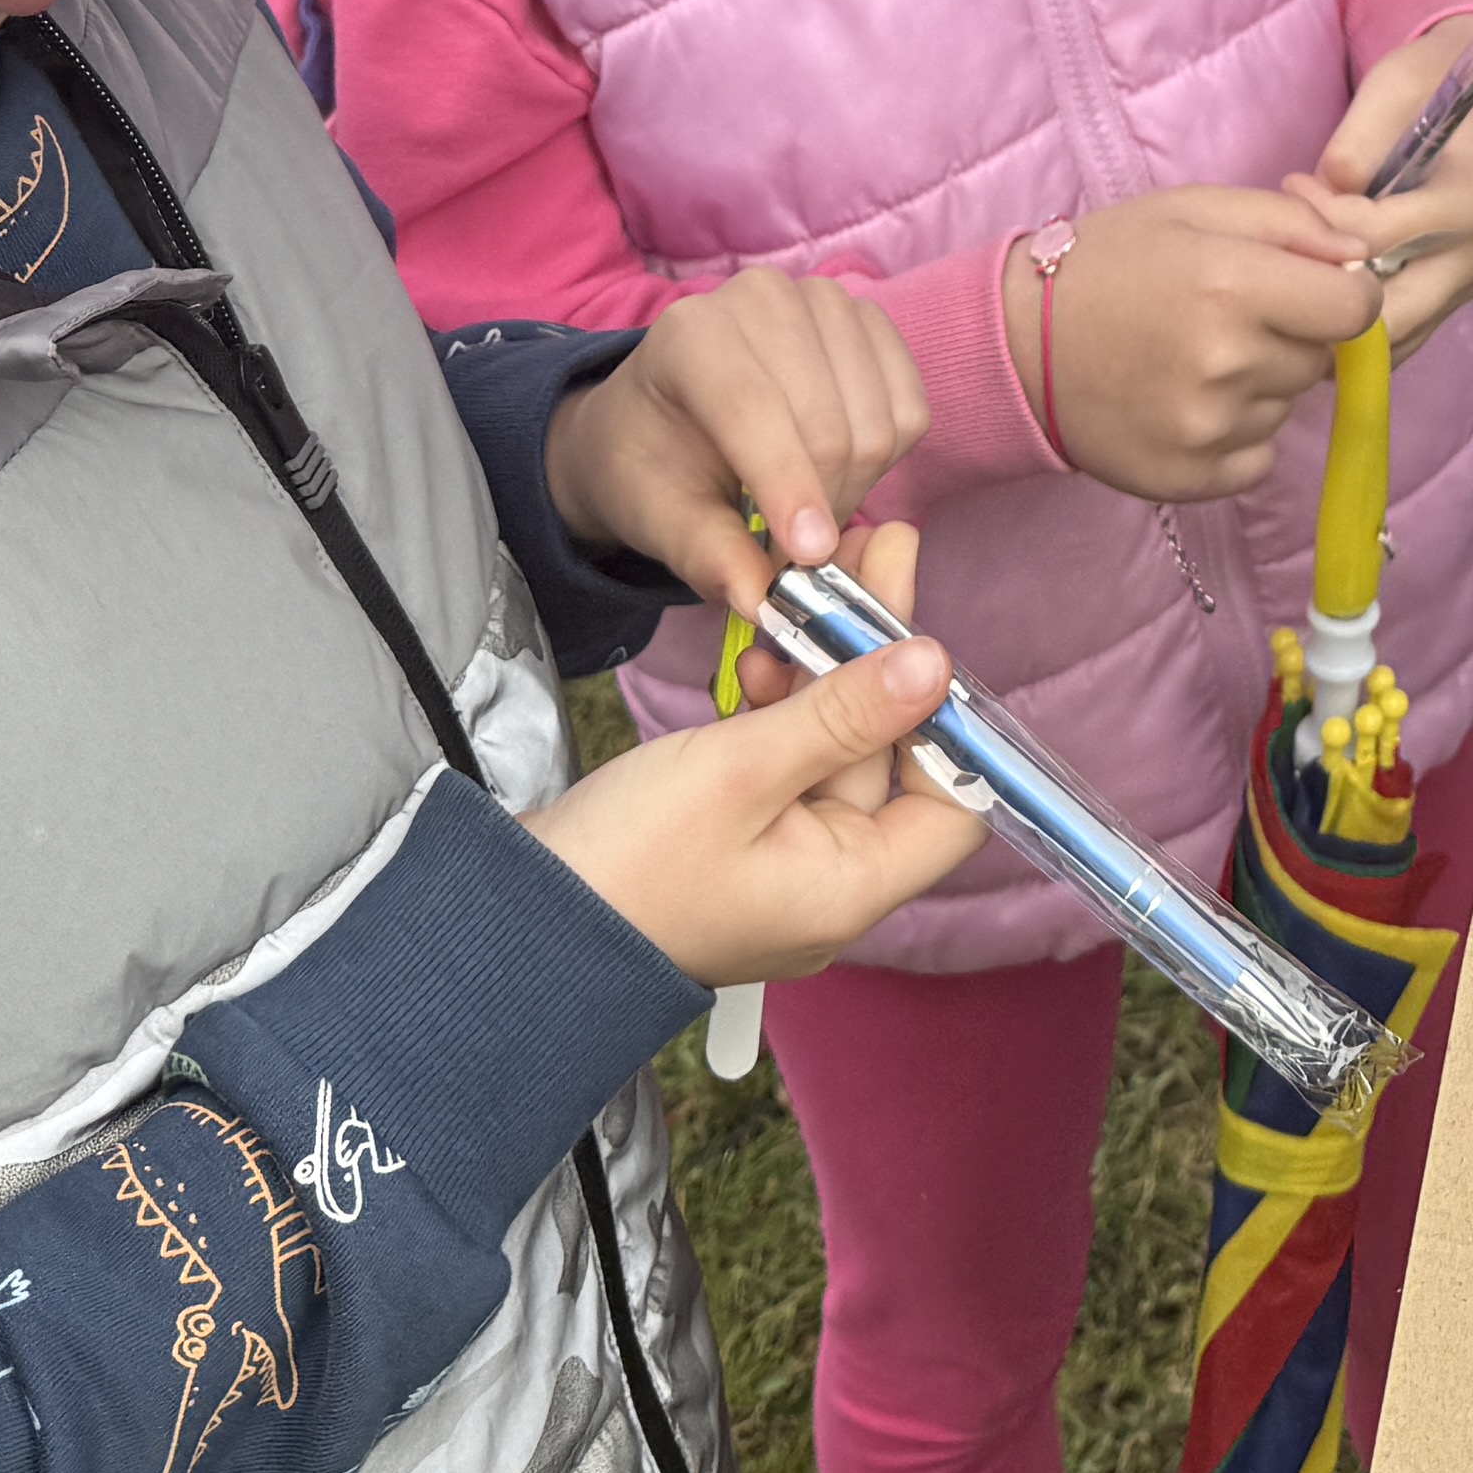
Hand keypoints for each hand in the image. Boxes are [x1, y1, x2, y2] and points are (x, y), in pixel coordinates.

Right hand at [522, 516, 983, 982]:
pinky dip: (782, 707)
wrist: (515, 919)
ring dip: (827, 670)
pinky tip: (763, 655)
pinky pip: (787, 764)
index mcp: (850, 888)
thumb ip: (842, 713)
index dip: (955, 723)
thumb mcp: (740, 770)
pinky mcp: (741, 838)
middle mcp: (831, 883)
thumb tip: (934, 665)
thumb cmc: (626, 862)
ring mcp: (785, 862)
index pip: (957, 808)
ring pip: (834, 749)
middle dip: (881, 659)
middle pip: (890, 759)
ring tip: (812, 584)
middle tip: (874, 552)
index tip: (928, 640)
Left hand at [550, 268, 931, 616]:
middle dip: (821, 505)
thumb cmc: (653, 464)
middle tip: (795, 557)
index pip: (751, 406)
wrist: (664, 416)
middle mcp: (763, 298)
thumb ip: (706, 554)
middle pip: (828, 422)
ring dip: (855, 488)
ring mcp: (825, 302)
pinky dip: (888, 460)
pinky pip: (911, 408)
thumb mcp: (656, 517)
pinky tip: (839, 469)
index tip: (809, 556)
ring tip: (808, 511)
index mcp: (691, 333)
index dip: (786, 484)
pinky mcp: (871, 324)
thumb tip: (761, 598)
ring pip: (879, 422)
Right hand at [1040, 187, 1386, 502]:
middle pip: (1322, 359)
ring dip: (1260, 383)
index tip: (1315, 289)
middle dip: (1294, 335)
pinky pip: (1258, 456)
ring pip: (1287, 406)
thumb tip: (1367, 252)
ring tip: (1193, 357)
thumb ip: (1294, 223)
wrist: (1015, 343)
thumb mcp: (1197, 210)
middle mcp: (1227, 364)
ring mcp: (1209, 430)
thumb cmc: (1109, 262)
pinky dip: (1237, 434)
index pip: (1358, 310)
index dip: (1345, 295)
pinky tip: (1186, 401)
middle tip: (1227, 316)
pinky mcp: (1192, 479)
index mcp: (1234, 286)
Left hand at [1289, 16, 1472, 345]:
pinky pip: (1404, 336)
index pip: (1377, 240)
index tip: (1292, 184)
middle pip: (1390, 313)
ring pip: (1396, 339)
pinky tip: (1326, 289)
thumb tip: (1321, 200)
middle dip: (1326, 292)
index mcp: (1470, 201)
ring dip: (1339, 320)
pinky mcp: (1458, 297)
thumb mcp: (1390, 87)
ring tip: (1301, 271)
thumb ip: (1354, 145)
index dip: (1320, 220)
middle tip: (1286, 251)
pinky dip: (1359, 330)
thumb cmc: (1433, 81)